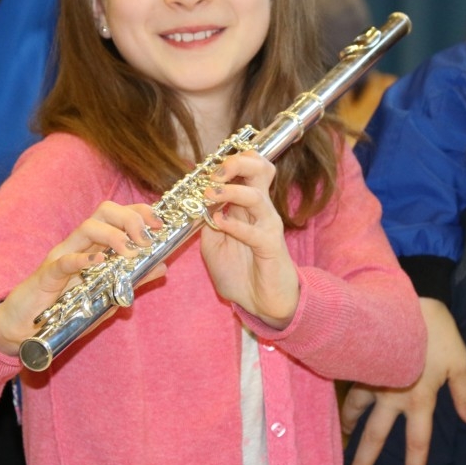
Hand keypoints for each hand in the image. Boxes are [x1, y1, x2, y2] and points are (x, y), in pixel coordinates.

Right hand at [0, 201, 163, 355]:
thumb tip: (163, 266)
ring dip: (113, 236)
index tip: (160, 224)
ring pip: (86, 228)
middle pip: (104, 211)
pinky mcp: (47, 275)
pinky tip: (99, 262)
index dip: (140, 212)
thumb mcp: (108, 295)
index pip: (118, 215)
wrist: (24, 329)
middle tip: (146, 238)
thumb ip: (134, 279)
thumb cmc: (66, 309)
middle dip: (130, 217)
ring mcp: (62, 256)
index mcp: (93, 245)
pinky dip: (83, 259)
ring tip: (129, 252)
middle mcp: (78, 244)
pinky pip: (65, 261)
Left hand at [199, 150, 297, 327]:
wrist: (263, 303)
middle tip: (214, 173)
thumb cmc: (241, 272)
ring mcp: (268, 226)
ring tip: (209, 195)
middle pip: (260, 169)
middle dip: (236, 162)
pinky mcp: (271, 246)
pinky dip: (236, 225)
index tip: (205, 167)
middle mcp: (260, 209)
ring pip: (256, 196)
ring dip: (230, 191)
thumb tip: (194, 204)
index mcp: (246, 205)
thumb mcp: (213, 245)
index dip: (228, 160)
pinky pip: (255, 231)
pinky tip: (219, 224)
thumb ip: (207, 223)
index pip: (248, 168)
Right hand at [342, 298, 465, 464]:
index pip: (417, 440)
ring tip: (343, 437)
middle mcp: (392, 396)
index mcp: (419, 399)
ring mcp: (372, 378)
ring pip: (355, 409)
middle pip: (376, 435)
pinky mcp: (360, 361)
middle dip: (364, 460)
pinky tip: (335, 401)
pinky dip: (342, 395)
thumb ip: (465, 392)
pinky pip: (348, 383)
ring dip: (348, 425)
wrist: (404, 301)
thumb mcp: (459, 360)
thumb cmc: (436, 331)